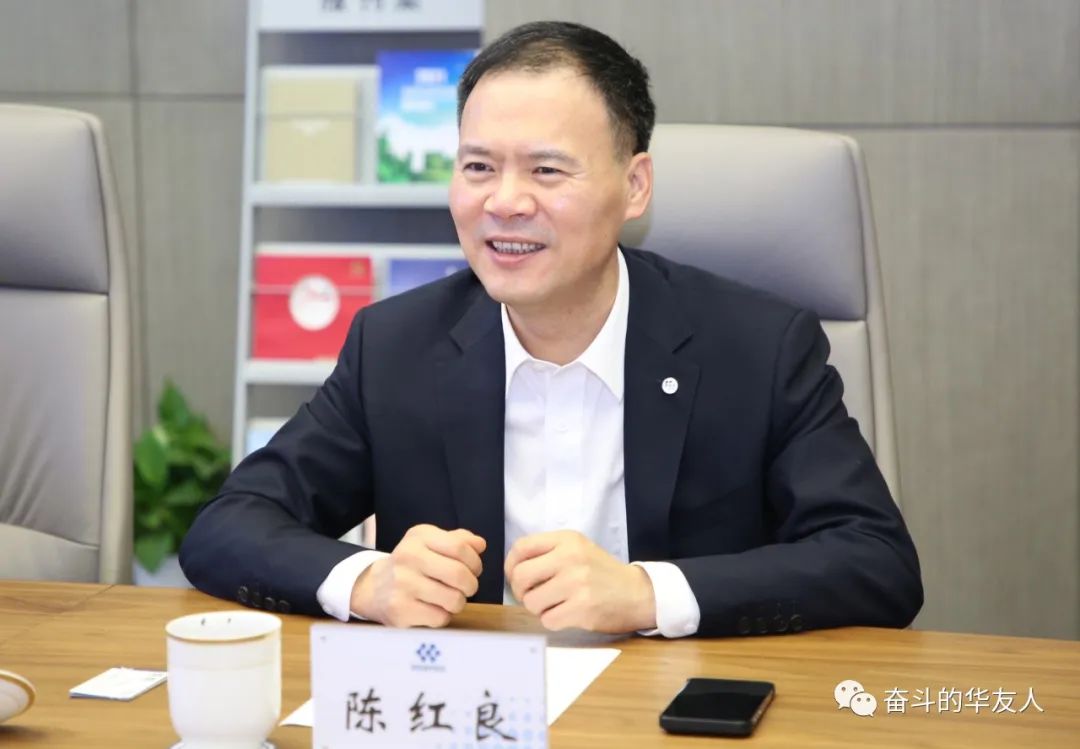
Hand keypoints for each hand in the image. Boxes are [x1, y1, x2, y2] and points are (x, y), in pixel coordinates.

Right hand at [350, 524, 485, 627]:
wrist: (374, 587)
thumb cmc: (413, 564)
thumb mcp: (431, 542)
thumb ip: (459, 540)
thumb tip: (480, 545)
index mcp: (419, 537)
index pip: (460, 547)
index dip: (475, 561)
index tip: (474, 569)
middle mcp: (408, 558)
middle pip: (459, 574)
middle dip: (471, 584)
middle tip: (467, 587)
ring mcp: (402, 585)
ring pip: (453, 599)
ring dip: (459, 602)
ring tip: (449, 598)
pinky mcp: (400, 611)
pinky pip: (440, 618)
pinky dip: (443, 616)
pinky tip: (433, 609)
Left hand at [504, 531, 655, 632]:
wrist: (638, 593)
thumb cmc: (602, 573)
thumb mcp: (578, 549)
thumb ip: (548, 552)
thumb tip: (513, 569)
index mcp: (567, 540)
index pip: (521, 547)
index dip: (511, 565)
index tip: (516, 577)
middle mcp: (570, 558)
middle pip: (520, 576)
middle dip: (521, 591)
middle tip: (533, 595)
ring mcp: (577, 583)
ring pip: (531, 602)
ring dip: (538, 609)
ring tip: (555, 605)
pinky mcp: (582, 608)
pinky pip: (547, 620)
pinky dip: (553, 621)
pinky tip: (567, 614)